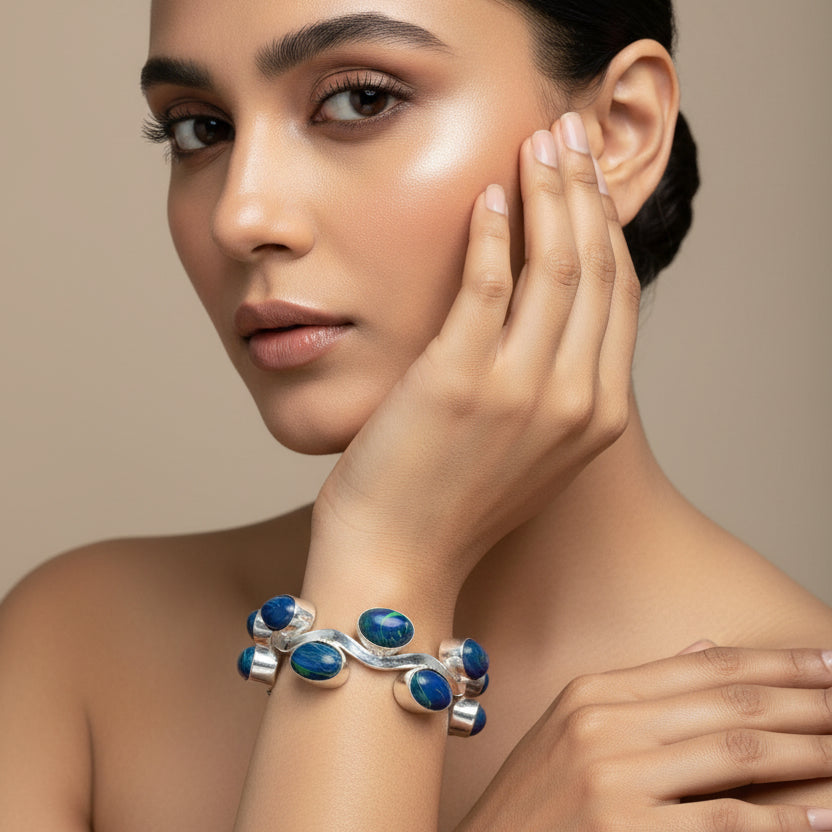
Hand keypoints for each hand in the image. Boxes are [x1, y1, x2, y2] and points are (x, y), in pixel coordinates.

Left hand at [313, 112, 639, 592]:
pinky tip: (486, 197)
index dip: (606, 229)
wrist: (396, 564)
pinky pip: (489, 285)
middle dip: (584, 193)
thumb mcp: (525, 451)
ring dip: (547, 194)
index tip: (588, 181)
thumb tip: (544, 316)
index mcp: (595, 416)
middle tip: (566, 136)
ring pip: (555, 266)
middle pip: (597, 269)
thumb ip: (550, 388)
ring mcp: (521, 390)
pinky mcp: (460, 380)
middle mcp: (573, 399)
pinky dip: (492, 234)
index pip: (618, 298)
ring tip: (534, 145)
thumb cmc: (449, 506)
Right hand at [458, 645, 831, 830]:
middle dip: (808, 700)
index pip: (706, 665)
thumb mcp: (571, 729)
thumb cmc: (533, 803)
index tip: (826, 659)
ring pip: (740, 754)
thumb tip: (704, 650)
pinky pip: (728, 822)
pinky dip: (786, 819)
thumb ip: (639, 691)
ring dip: (811, 751)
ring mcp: (615, 779)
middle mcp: (605, 725)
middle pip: (731, 702)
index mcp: (594, 693)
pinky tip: (823, 814)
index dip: (775, 660)